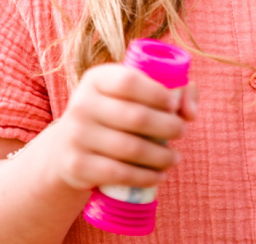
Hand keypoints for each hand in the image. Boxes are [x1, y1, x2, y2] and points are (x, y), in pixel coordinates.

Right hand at [41, 64, 197, 192]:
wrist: (66, 147)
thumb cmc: (112, 114)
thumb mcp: (131, 94)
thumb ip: (171, 90)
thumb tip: (190, 111)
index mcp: (96, 78)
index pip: (130, 81)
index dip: (157, 93)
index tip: (174, 104)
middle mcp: (81, 103)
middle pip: (136, 116)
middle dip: (168, 126)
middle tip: (181, 132)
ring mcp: (76, 135)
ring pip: (130, 148)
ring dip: (161, 156)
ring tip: (175, 157)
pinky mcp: (75, 165)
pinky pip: (117, 173)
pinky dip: (144, 177)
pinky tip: (159, 176)